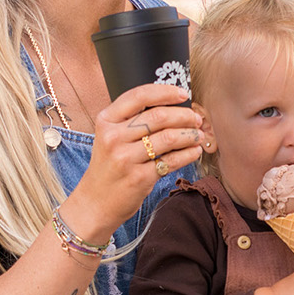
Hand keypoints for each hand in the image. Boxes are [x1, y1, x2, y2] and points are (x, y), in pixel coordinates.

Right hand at [72, 83, 202, 236]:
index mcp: (106, 121)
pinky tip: (195, 151)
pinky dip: (189, 154)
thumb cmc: (109, 166)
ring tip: (198, 135)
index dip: (165, 92)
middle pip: (159, 116)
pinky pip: (172, 160)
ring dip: (190, 134)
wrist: (94, 202)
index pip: (139, 96)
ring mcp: (125, 158)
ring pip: (169, 137)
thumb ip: (132, 120)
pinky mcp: (139, 178)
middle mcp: (113, 137)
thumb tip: (172, 104)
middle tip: (196, 119)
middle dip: (185, 116)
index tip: (183, 94)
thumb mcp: (110, 137)